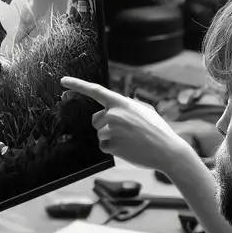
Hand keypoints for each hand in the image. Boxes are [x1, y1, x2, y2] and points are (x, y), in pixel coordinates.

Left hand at [60, 76, 195, 172]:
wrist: (167, 151)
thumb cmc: (158, 130)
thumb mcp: (144, 110)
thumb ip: (126, 106)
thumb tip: (113, 108)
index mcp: (122, 103)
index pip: (96, 91)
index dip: (77, 85)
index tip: (63, 81)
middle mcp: (113, 114)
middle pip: (96, 119)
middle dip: (105, 125)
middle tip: (126, 131)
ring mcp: (111, 130)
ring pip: (100, 134)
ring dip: (111, 138)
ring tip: (131, 140)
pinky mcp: (110, 146)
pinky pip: (103, 146)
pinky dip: (113, 149)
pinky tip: (128, 149)